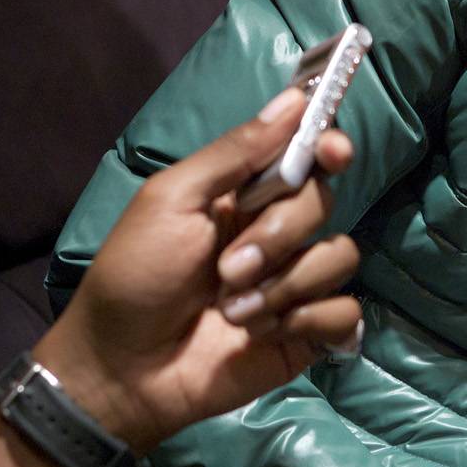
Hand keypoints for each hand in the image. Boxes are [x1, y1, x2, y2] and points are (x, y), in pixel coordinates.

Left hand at [35, 87, 362, 454]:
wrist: (122, 368)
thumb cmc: (135, 276)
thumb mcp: (172, 200)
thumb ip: (234, 152)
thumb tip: (294, 98)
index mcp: (243, 194)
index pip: (307, 154)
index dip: (328, 147)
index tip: (332, 151)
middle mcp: (276, 232)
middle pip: (323, 203)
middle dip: (279, 234)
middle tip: (228, 269)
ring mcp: (294, 283)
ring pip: (340, 256)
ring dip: (285, 284)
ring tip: (233, 311)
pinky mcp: (307, 332)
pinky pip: (344, 312)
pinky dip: (307, 320)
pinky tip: (262, 334)